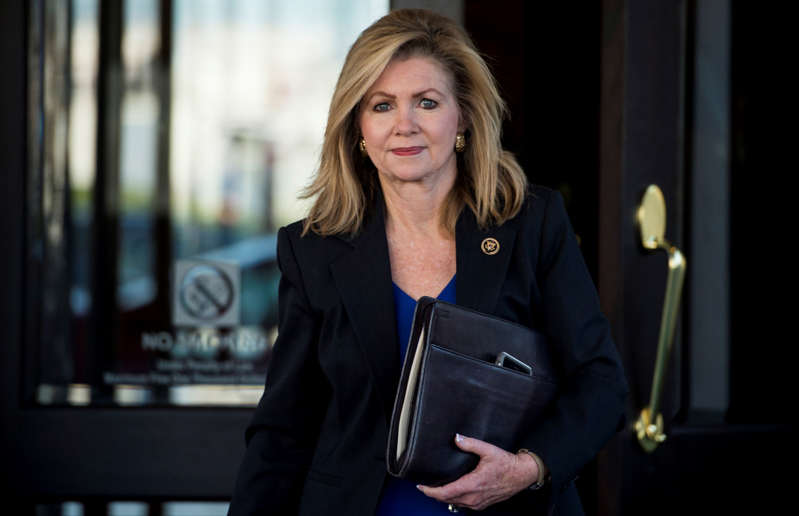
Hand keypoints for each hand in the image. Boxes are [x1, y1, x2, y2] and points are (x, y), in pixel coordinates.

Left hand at [417, 434, 539, 510]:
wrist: (522, 475)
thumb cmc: (507, 464)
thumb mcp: (488, 450)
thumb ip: (470, 444)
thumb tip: (457, 438)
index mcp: (473, 484)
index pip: (446, 493)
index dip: (431, 491)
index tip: (421, 486)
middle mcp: (474, 497)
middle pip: (447, 500)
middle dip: (434, 494)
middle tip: (424, 487)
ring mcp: (479, 503)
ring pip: (455, 504)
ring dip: (444, 498)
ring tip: (435, 490)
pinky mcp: (483, 504)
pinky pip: (464, 505)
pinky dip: (454, 500)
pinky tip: (451, 493)